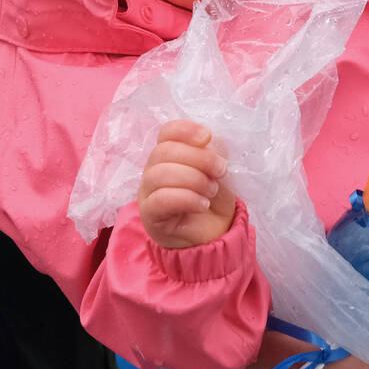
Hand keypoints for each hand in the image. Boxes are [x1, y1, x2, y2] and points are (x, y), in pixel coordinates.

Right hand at [138, 120, 236, 249]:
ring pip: (159, 174)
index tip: (207, 136)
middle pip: (163, 151)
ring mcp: (147, 194)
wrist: (213, 238)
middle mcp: (152, 171)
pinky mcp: (150, 216)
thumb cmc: (212, 201)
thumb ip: (212, 154)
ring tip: (212, 190)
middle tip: (221, 170)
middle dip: (198, 157)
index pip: (166, 133)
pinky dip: (186, 198)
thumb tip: (209, 142)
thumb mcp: (218, 173)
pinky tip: (202, 204)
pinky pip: (161, 200)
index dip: (185, 130)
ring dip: (193, 179)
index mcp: (168, 155)